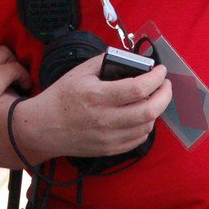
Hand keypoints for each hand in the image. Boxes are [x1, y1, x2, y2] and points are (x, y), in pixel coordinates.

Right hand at [11, 56, 170, 162]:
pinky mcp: (109, 149)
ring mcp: (108, 137)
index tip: (160, 70)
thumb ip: (106, 61)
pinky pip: (138, 139)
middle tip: (165, 85)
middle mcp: (105, 119)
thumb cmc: (61, 96)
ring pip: (147, 126)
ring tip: (152, 98)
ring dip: (156, 110)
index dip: (156, 78)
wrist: (43, 127)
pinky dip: (146, 126)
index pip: (138, 89)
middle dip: (164, 95)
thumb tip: (132, 59)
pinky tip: (141, 115)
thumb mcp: (80, 72)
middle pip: (149, 110)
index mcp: (97, 96)